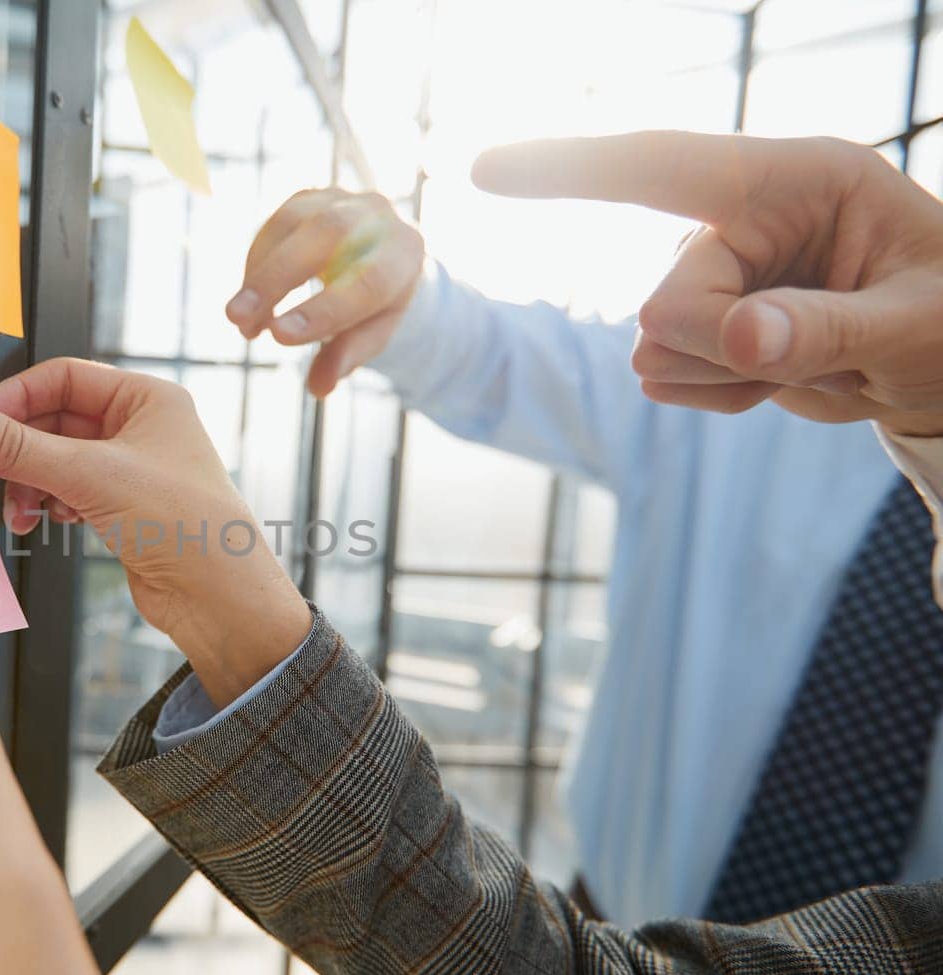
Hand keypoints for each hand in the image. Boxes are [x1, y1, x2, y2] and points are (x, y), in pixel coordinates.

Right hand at [0, 359, 311, 706]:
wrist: (222, 600)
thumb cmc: (184, 524)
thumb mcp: (90, 476)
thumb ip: (15, 447)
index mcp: (147, 398)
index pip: (62, 377)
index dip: (12, 399)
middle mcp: (141, 426)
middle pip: (53, 419)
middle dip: (15, 448)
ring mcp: (131, 469)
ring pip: (55, 459)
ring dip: (26, 482)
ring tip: (17, 512)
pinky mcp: (122, 508)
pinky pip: (65, 491)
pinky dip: (45, 504)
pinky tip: (43, 522)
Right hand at [225, 189, 424, 397]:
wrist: (381, 253)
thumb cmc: (377, 303)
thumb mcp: (372, 333)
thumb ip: (347, 356)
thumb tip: (319, 389)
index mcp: (406, 253)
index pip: (368, 281)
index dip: (323, 310)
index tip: (279, 336)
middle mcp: (378, 215)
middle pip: (326, 235)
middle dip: (277, 279)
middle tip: (239, 321)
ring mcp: (340, 199)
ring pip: (293, 221)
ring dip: (258, 271)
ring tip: (240, 320)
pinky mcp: (308, 198)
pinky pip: (274, 223)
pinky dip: (255, 261)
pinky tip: (248, 297)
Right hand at [472, 132, 942, 436]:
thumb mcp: (915, 327)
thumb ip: (826, 329)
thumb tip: (735, 338)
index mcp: (800, 178)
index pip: (664, 167)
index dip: (571, 170)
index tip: (485, 170)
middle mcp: (746, 213)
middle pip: (665, 302)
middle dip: (723, 350)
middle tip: (810, 357)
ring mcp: (719, 269)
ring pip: (657, 348)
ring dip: (726, 378)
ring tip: (809, 365)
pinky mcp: (703, 321)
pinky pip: (668, 376)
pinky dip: (722, 396)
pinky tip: (779, 378)